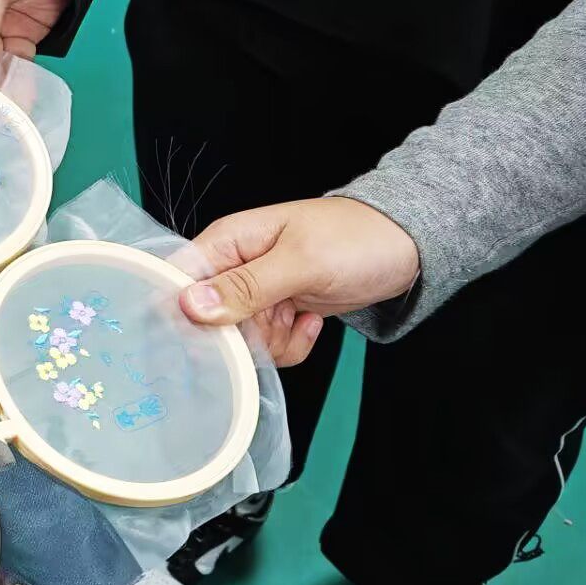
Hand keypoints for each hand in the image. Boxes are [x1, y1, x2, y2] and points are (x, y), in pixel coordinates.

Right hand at [178, 197, 421, 365]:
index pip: (179, 281)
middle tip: (278, 319)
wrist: (407, 248)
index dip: (185, 313)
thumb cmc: (358, 238)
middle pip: (208, 321)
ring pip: (239, 340)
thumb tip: (190, 306)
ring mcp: (255, 294)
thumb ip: (246, 286)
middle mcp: (233, 269)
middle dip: (244, 333)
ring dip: (272, 340)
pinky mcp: (277, 313)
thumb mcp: (302, 262)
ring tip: (302, 315)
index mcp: (227, 243)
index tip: (213, 335)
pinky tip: (311, 321)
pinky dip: (290, 343)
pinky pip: (266, 346)